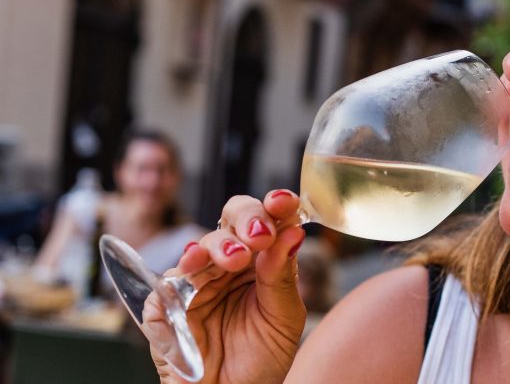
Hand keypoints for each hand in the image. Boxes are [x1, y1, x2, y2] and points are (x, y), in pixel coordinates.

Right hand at [150, 190, 305, 383]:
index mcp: (261, 260)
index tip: (284, 202)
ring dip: (220, 246)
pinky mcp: (165, 304)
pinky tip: (194, 264)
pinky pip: (168, 282)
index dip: (275, 206)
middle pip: (231, 220)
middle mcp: (228, 264)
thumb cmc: (261, 359)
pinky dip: (182, 272)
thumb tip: (293, 232)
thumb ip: (283, 276)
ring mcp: (196, 281)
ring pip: (202, 245)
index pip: (267, 221)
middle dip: (246, 219)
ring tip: (236, 259)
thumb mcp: (284, 318)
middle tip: (260, 233)